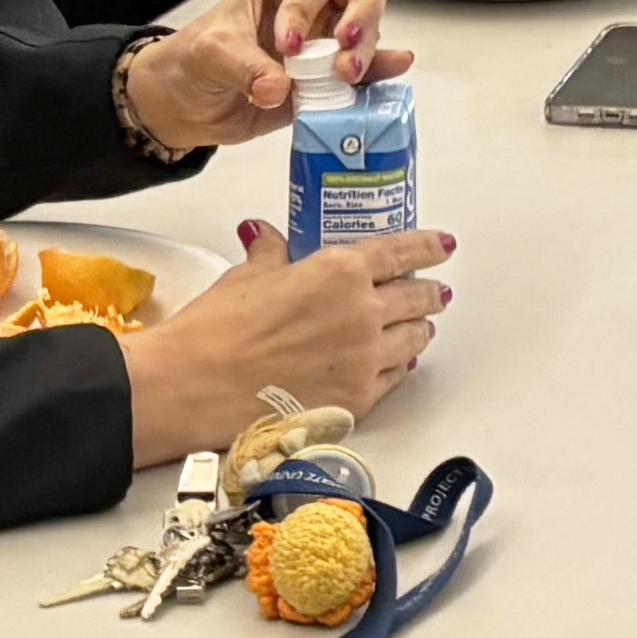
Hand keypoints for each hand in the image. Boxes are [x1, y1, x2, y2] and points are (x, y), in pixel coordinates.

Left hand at [118, 0, 409, 156]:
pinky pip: (366, 70)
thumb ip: (245, 67)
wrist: (188, 104)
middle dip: (362, 14)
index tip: (287, 44)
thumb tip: (278, 89)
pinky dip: (382, 70)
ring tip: (347, 75)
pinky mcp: (333, 77)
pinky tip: (395, 69)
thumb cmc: (196, 60)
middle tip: (346, 47)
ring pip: (368, 30)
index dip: (306, 7)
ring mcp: (328, 38)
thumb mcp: (212, 54)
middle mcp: (315, 2)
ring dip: (367, 51)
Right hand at [125, 229, 452, 462]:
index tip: (442, 245)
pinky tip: (396, 364)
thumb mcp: (247, 277)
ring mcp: (365, 360)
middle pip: (417, 298)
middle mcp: (364, 313)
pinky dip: (399, 367)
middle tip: (433, 291)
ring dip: (418, 330)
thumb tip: (268, 237)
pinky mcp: (356, 400)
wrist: (194, 386)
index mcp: (341, 271)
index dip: (427, 247)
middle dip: (428, 293)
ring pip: (414, 340)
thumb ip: (272, 254)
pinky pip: (394, 378)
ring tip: (418, 328)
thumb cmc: (216, 329)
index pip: (401, 253)